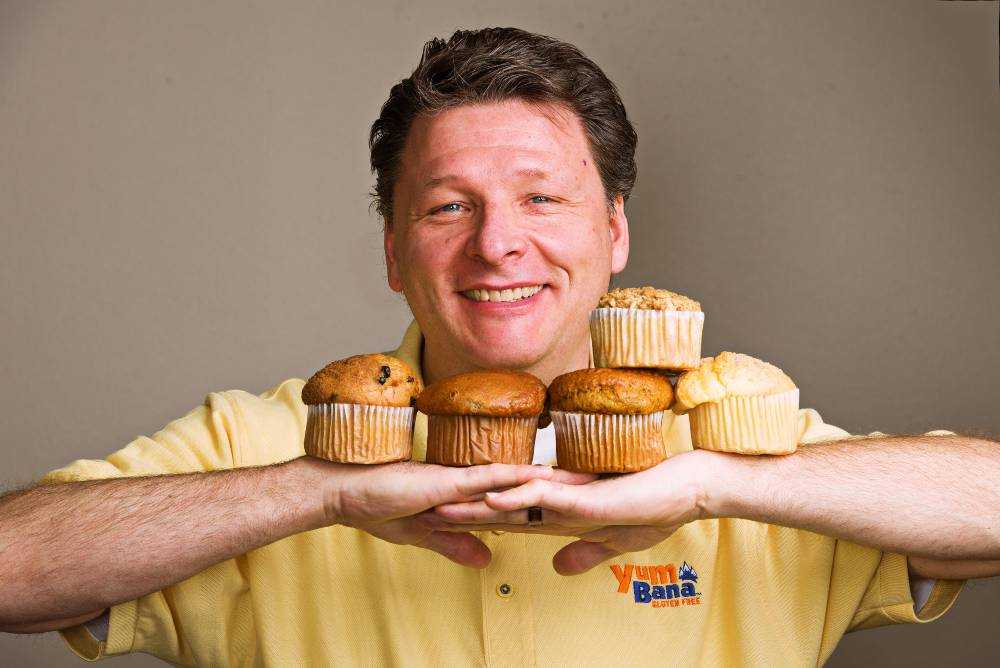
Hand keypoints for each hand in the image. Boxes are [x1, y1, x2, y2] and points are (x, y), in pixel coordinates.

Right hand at [307, 457, 590, 568]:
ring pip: (517, 477)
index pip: (518, 496)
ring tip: (589, 475)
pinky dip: (515, 480)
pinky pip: (488, 479)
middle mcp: (472, 482)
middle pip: (528, 483)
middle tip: (604, 477)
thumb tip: (486, 557)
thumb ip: (455, 543)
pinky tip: (541, 478)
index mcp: (469, 495)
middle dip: (566, 482)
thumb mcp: (424, 533)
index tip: (582, 493)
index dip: (550, 495)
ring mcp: (462, 478)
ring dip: (552, 478)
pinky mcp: (448, 480)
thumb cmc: (378, 507)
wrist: (346, 492)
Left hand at [431, 450, 719, 573]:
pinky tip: (493, 498)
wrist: (688, 488)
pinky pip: (545, 494)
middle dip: (463, 511)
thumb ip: (583, 552)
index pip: (508, 519)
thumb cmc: (655, 510)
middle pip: (500, 506)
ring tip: (442, 503)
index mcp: (561, 512)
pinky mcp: (586, 494)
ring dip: (478, 502)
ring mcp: (570, 495)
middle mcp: (558, 500)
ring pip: (514, 496)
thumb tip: (557, 568)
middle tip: (423, 512)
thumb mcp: (612, 542)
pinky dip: (518, 495)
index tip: (444, 524)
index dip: (475, 522)